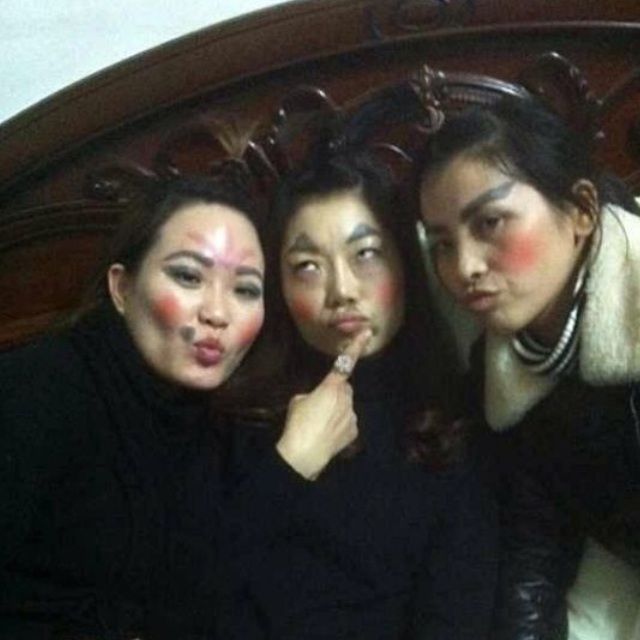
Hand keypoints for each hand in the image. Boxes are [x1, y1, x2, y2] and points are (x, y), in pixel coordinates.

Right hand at [276, 330, 370, 479]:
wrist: (305, 453)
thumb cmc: (298, 423)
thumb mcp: (298, 401)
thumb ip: (311, 394)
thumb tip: (316, 398)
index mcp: (331, 387)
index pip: (345, 363)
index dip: (356, 347)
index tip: (367, 333)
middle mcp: (346, 399)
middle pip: (344, 389)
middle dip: (335, 393)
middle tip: (318, 405)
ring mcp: (352, 416)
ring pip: (346, 406)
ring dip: (337, 410)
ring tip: (320, 424)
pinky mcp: (354, 431)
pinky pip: (348, 423)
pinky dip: (339, 426)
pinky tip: (327, 434)